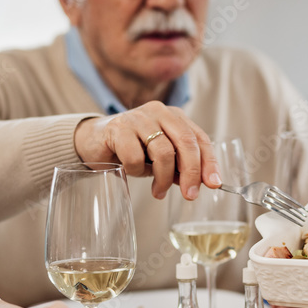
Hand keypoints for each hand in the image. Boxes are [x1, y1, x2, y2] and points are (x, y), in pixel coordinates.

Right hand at [73, 102, 221, 200]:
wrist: (93, 142)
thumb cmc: (132, 150)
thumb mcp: (160, 159)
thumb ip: (180, 168)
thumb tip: (202, 183)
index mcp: (174, 117)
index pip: (200, 138)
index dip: (209, 162)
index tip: (214, 183)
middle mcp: (159, 112)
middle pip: (185, 143)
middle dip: (192, 173)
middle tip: (190, 195)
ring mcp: (139, 118)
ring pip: (163, 152)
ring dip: (163, 178)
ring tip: (158, 191)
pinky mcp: (118, 128)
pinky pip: (136, 157)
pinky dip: (136, 171)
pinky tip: (131, 172)